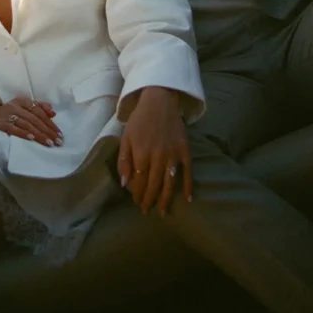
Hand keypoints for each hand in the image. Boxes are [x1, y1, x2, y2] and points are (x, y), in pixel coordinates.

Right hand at [0, 91, 62, 146]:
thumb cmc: (10, 113)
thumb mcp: (23, 107)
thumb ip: (39, 107)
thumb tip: (54, 113)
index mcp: (23, 101)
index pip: (39, 111)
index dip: (50, 122)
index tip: (59, 133)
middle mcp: (15, 106)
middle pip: (34, 118)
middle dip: (47, 131)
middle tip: (57, 141)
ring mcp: (7, 115)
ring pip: (26, 124)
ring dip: (38, 134)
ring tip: (48, 143)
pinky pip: (13, 128)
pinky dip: (22, 133)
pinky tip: (31, 139)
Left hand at [117, 86, 191, 215]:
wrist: (160, 101)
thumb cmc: (139, 120)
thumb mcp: (126, 137)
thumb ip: (124, 161)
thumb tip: (124, 184)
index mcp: (141, 153)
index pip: (140, 181)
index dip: (138, 194)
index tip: (137, 202)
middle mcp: (158, 157)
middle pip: (154, 185)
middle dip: (149, 200)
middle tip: (146, 210)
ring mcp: (173, 154)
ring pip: (169, 183)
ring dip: (165, 199)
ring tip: (162, 211)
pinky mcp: (185, 151)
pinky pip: (188, 172)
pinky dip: (188, 186)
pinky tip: (187, 199)